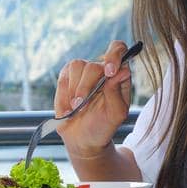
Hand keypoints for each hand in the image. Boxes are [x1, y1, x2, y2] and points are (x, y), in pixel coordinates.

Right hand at [52, 39, 134, 156]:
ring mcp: (82, 72)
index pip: (119, 49)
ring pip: (76, 66)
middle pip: (93, 65)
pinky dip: (63, 96)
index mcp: (118, 74)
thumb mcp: (116, 114)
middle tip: (81, 105)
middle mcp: (101, 69)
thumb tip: (123, 70)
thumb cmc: (103, 125)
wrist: (83, 138)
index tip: (109, 72)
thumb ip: (117, 92)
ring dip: (74, 90)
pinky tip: (67, 110)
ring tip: (75, 109)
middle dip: (86, 87)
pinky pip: (63, 78)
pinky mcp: (66, 78)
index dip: (113, 55)